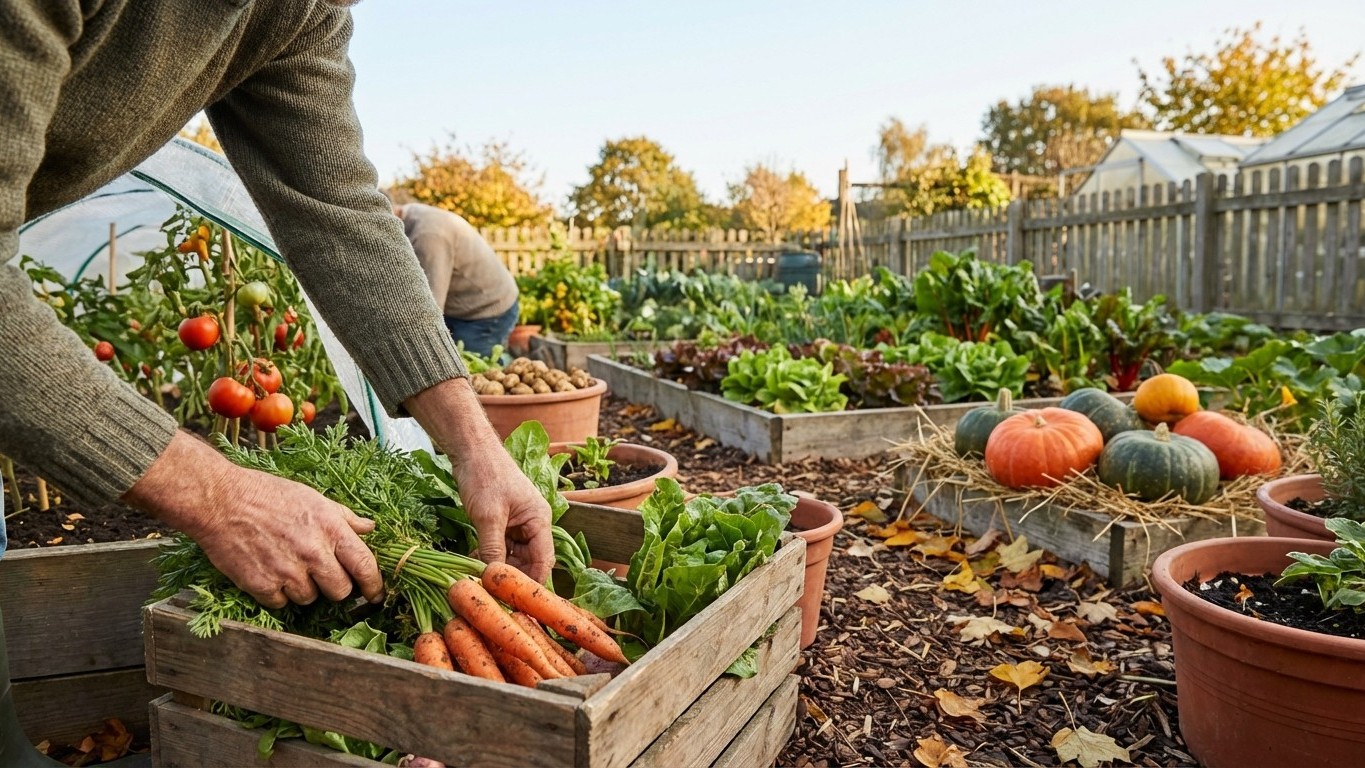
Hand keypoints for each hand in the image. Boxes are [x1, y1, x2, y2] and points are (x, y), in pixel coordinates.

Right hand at [123, 431, 383, 608]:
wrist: (219, 500)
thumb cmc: (266, 494)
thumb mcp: (312, 497)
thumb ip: (344, 517)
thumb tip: (369, 528)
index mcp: (330, 528)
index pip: (365, 566)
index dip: (374, 585)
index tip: (376, 594)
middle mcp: (313, 552)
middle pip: (341, 591)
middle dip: (335, 587)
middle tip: (322, 574)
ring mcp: (287, 571)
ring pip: (310, 599)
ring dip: (304, 589)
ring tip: (288, 565)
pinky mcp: (261, 585)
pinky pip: (281, 603)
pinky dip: (277, 594)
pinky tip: (269, 572)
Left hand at [452, 442, 554, 582]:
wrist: (471, 451)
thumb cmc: (485, 475)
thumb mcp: (488, 515)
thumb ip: (493, 548)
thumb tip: (493, 578)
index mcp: (539, 520)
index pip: (544, 560)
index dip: (532, 581)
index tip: (518, 601)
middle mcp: (533, 524)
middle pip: (530, 561)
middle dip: (512, 576)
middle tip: (493, 592)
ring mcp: (518, 524)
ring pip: (514, 557)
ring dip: (498, 567)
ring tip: (479, 577)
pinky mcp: (503, 524)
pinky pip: (501, 548)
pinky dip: (489, 556)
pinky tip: (474, 562)